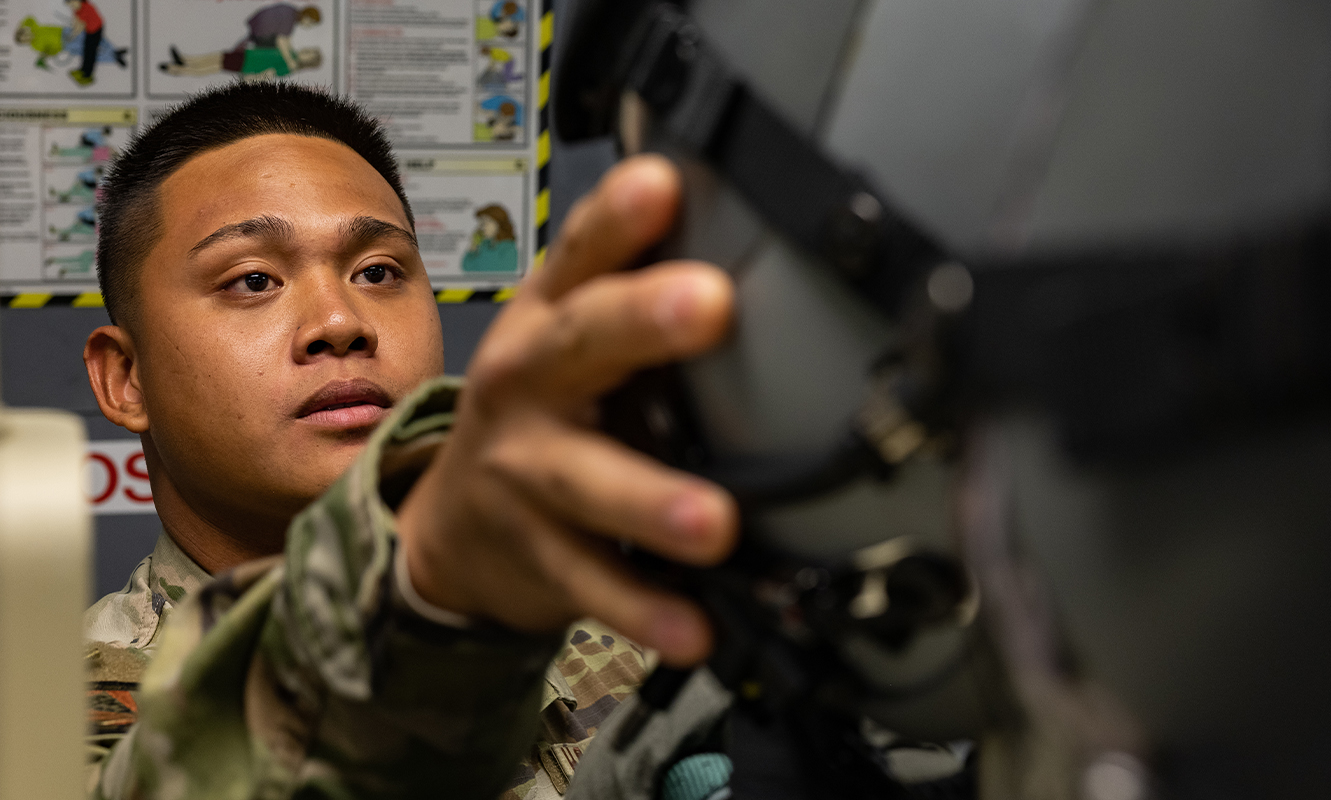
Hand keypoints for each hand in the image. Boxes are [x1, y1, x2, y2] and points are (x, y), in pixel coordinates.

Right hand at [396, 156, 737, 666]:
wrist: (456, 524)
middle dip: (641, 321)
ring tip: (713, 522)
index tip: (665, 183)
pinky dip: (644, 610)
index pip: (581, 253)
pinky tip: (692, 629)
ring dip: (650, 499)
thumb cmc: (543, 411)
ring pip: (585, 479)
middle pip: (577, 343)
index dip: (617, 219)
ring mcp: (526, 471)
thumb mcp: (572, 342)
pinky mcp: (537, 553)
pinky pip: (594, 583)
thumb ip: (639, 296)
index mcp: (549, 317)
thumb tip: (757, 238)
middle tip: (711, 305)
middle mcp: (528, 383)